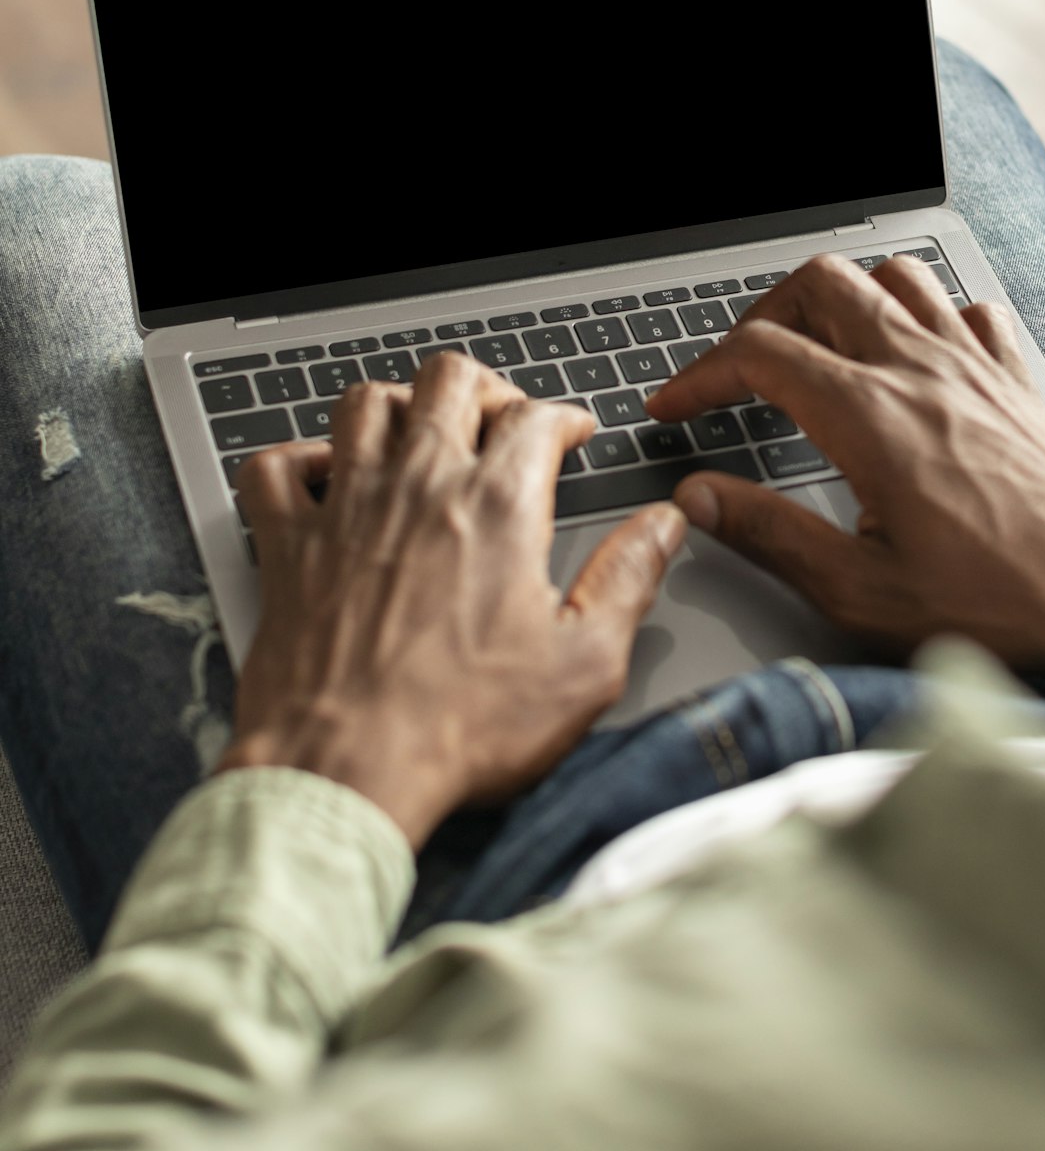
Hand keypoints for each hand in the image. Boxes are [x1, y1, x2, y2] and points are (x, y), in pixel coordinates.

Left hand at [218, 356, 685, 847]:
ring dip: (397, 403)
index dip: (565, 416)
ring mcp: (344, 509)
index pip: (536, 416)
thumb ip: (629, 579)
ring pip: (363, 404)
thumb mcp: (583, 664)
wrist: (345, 770)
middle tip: (501, 415)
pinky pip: (275, 468)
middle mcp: (417, 488)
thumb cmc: (459, 729)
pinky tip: (321, 474)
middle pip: (448, 380)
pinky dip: (296, 458)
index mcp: (496, 508)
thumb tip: (662, 527)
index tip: (572, 432)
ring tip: (419, 427)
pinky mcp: (287, 547)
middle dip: (485, 386)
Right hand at [646, 256, 1044, 711]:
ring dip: (843, 297)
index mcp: (870, 417)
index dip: (700, 373)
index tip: (675, 406)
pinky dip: (927, 314)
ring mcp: (974, 366)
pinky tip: (916, 355)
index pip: (760, 353)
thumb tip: (700, 498)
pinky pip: (965, 308)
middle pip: (821, 284)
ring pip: (894, 277)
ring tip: (815, 343)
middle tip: (737, 366)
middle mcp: (920, 371)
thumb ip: (769, 535)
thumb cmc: (1004, 601)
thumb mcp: (861, 591)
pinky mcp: (1016, 380)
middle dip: (762, 315)